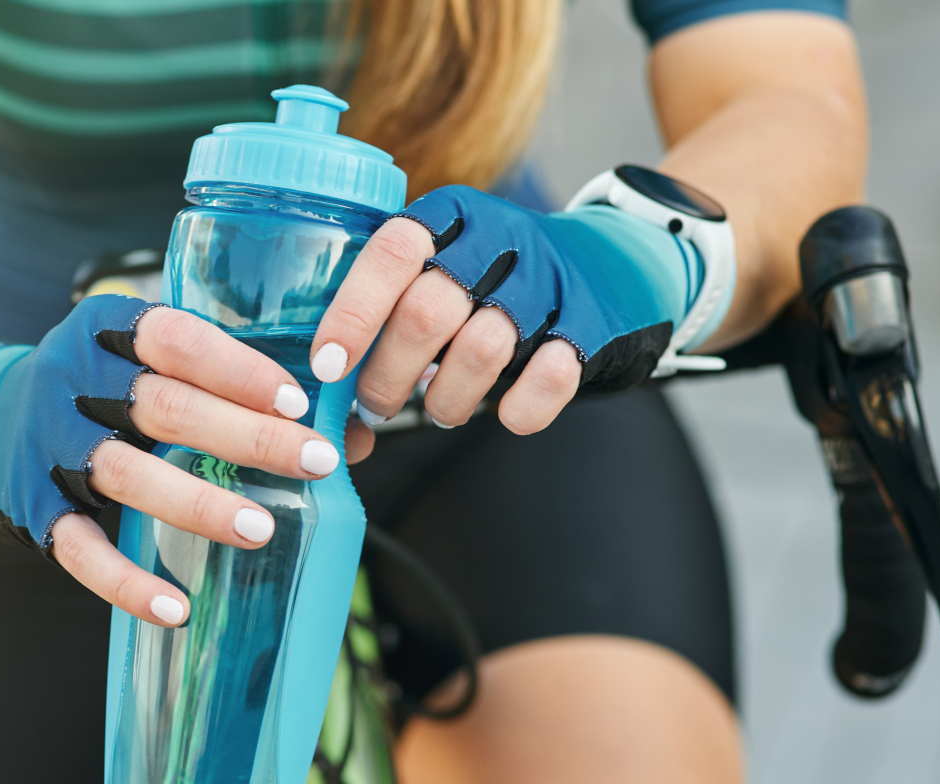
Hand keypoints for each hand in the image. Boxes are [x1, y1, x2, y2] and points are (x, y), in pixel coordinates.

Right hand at [45, 300, 347, 628]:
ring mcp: (50, 447)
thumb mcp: (148, 360)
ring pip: (127, 475)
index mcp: (108, 330)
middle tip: (315, 461)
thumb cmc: (105, 386)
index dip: (236, 368)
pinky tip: (175, 608)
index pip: (175, 340)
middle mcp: (74, 382)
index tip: (296, 398)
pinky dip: (126, 584)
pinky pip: (81, 550)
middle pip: (164, 408)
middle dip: (245, 436)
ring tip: (260, 528)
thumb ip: (233, 386)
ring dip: (197, 504)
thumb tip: (349, 436)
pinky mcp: (33, 509)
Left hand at [310, 186, 691, 434]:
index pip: (392, 252)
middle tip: (375, 405)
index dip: (353, 312)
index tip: (326, 365)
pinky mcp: (592, 324)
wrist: (615, 262)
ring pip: (481, 350)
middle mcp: (500, 239)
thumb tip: (324, 377)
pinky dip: (520, 408)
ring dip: (446, 399)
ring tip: (437, 410)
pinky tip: (505, 412)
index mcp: (452, 215)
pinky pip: (549, 378)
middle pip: (427, 312)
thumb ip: (394, 299)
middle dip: (388, 375)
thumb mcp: (447, 260)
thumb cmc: (500, 276)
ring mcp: (551, 281)